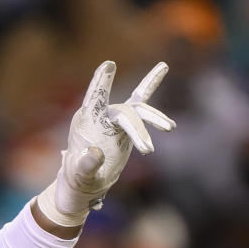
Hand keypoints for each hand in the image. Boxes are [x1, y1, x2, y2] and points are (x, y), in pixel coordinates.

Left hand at [37, 61, 174, 226]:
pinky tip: (163, 67)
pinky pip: (140, 102)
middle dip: (138, 130)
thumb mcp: (81, 174)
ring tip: (170, 128)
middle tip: (148, 151)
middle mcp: (100, 115)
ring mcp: (113, 117)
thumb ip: (87, 164)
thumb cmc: (79, 178)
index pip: (94, 99)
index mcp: (85, 122)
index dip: (101, 83)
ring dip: (154, 118)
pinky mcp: (126, 124)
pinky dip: (150, 84)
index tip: (108, 65)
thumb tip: (95, 152)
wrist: (86, 182)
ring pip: (138, 109)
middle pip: (125, 113)